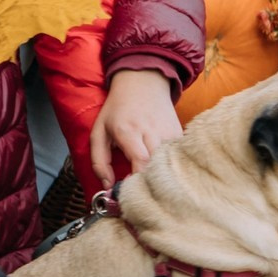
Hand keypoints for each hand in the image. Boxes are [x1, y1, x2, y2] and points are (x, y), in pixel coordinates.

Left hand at [89, 68, 181, 188]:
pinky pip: (177, 158)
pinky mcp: (178, 133)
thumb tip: (107, 186)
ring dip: (161, 177)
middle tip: (141, 194)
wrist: (142, 82)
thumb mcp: (99, 130)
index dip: (138, 182)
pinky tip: (163, 171)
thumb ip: (99, 160)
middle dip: (149, 184)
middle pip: (157, 167)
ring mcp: (167, 131)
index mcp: (128, 130)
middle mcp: (150, 131)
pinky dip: (171, 167)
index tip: (131, 193)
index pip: (140, 162)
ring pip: (169, 164)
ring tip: (152, 184)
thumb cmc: (117, 109)